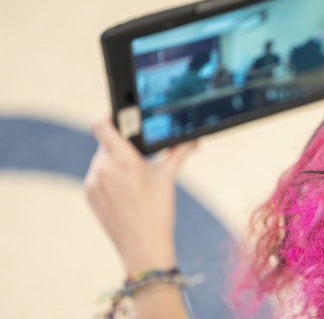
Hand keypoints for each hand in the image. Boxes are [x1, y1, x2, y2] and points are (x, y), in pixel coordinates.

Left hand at [84, 116, 196, 273]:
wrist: (144, 246)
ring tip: (134, 179)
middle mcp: (102, 167)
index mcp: (122, 158)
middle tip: (138, 157)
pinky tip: (125, 192)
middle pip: (106, 143)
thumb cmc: (159, 211)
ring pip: (101, 161)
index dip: (109, 117)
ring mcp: (93, 183)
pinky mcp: (90, 196)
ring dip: (114, 163)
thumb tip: (194, 141)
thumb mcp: (168, 177)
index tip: (119, 118)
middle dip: (121, 147)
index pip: (102, 125)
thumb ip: (179, 153)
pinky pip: (97, 177)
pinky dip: (109, 178)